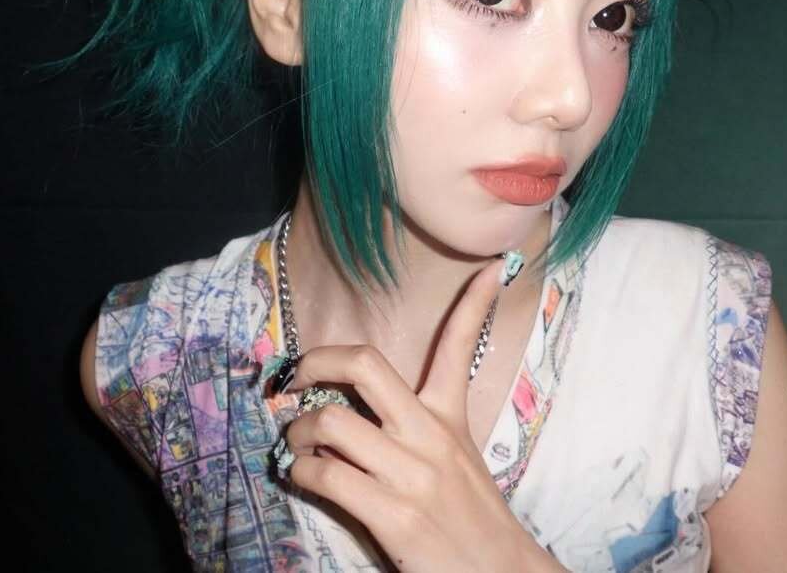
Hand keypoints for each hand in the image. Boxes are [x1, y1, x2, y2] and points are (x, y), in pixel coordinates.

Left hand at [278, 256, 546, 571]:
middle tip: (295, 375)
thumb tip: (350, 415)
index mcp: (448, 417)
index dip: (475, 302)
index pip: (460, 346)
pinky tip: (304, 477)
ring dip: (296, 433)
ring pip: (329, 423)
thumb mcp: (455, 460)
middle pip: (365, 365)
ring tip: (296, 444)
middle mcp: (429, 435)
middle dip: (316, 360)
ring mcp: (410, 474)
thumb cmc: (469, 519)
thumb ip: (415, 430)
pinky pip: (324, 476)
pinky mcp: (392, 516)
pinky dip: (301, 473)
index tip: (492, 266)